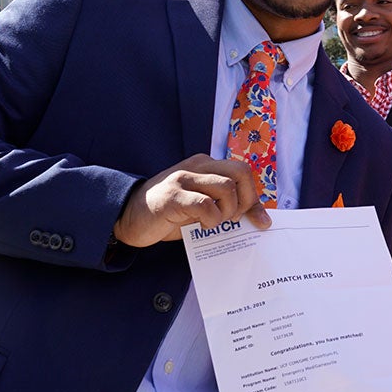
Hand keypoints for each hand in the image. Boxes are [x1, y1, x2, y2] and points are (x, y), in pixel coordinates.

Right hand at [113, 154, 270, 247]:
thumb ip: (227, 205)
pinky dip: (211, 219)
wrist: (129, 216)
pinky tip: (202, 226)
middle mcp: (197, 166)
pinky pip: (205, 205)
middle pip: (241, 171)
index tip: (258, 220)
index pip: (243, 171)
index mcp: (206, 165)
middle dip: (247, 200)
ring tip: (215, 223)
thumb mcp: (202, 205)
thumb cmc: (169, 213)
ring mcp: (184, 179)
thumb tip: (262, 220)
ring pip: (227, 187)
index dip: (255, 197)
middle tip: (234, 219)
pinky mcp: (173, 196)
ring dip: (228, 211)